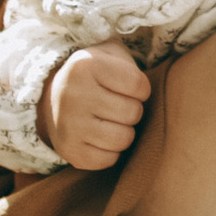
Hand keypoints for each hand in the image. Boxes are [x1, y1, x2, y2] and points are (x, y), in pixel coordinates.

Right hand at [42, 43, 150, 169]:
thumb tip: (163, 89)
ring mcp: (69, 126)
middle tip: (119, 105)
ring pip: (123, 139)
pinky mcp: (69, 151)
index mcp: (86, 66)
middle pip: (133, 113)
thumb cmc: (95, 75)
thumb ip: (134, 64)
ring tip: (112, 121)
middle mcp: (73, 95)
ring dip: (125, 131)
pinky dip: (112, 151)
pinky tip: (101, 137)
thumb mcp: (110, 55)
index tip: (130, 87)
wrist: (52, 98)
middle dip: (133, 110)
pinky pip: (109, 160)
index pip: (139, 85)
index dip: (141, 89)